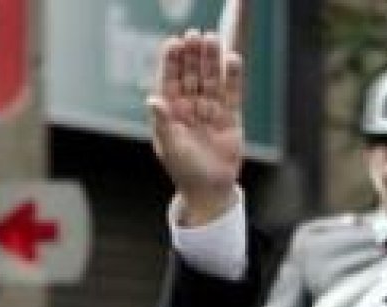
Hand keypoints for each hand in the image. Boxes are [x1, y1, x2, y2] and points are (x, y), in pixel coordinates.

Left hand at [148, 30, 243, 225]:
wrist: (210, 191)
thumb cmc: (185, 171)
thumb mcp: (170, 148)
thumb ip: (163, 123)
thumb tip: (153, 99)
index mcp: (171, 112)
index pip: (170, 81)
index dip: (172, 62)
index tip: (174, 43)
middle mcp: (190, 107)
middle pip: (192, 75)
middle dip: (193, 56)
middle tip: (195, 35)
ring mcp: (211, 110)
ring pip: (211, 79)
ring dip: (212, 60)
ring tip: (214, 39)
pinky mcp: (231, 117)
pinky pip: (232, 93)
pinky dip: (233, 77)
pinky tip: (233, 59)